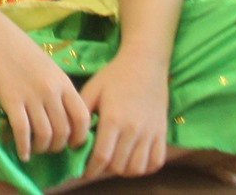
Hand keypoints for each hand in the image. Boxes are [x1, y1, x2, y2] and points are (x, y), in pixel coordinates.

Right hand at [0, 17, 92, 161]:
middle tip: (50, 148)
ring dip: (42, 148)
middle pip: (64, 131)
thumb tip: (66, 117)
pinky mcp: (11, 99)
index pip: (83, 118)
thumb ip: (59, 89)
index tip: (72, 144)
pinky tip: (22, 153)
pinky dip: (24, 147)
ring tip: (36, 150)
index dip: (80, 137)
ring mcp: (32, 96)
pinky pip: (22, 131)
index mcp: (64, 82)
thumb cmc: (22, 51)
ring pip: (45, 135)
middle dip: (58, 146)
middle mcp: (51, 91)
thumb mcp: (49, 68)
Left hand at [79, 53, 169, 180]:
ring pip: (137, 167)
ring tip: (115, 162)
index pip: (102, 156)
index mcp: (113, 119)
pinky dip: (145, 167)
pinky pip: (156, 161)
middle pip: (119, 165)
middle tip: (98, 163)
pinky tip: (134, 159)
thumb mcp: (92, 90)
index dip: (92, 169)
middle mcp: (133, 129)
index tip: (85, 172)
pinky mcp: (162, 132)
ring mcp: (150, 132)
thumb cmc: (114, 75)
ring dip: (124, 170)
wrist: (144, 63)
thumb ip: (81, 113)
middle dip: (105, 169)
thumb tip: (73, 139)